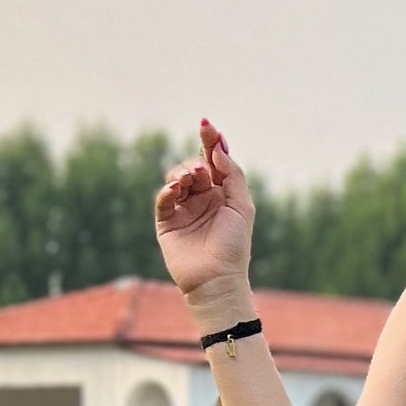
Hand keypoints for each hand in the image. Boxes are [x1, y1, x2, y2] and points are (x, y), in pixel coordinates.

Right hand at [155, 119, 254, 299]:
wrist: (217, 279)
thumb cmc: (234, 246)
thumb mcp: (242, 206)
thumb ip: (232, 174)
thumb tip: (218, 147)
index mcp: (222, 195)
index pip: (213, 162)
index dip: (209, 142)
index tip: (206, 125)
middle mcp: (202, 200)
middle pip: (192, 167)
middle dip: (194, 164)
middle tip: (199, 172)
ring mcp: (183, 211)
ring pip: (175, 178)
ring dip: (180, 173)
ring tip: (188, 181)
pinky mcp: (167, 223)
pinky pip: (163, 199)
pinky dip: (167, 190)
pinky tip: (175, 189)